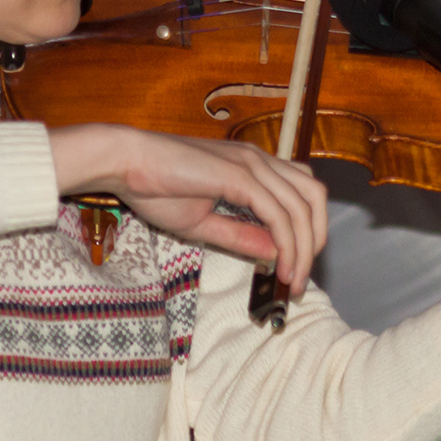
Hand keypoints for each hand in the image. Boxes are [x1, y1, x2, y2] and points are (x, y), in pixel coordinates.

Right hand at [49, 124, 328, 294]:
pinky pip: (279, 215)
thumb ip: (240, 237)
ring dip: (304, 248)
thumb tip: (274, 254)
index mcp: (252, 165)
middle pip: (314, 196)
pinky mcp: (241, 176)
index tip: (293, 269)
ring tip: (293, 280)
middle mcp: (259, 160)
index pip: (300, 194)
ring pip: (303, 207)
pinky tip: (280, 269)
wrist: (124, 162)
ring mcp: (252, 164)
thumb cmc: (154, 187)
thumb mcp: (203, 223)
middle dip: (316, 238)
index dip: (306, 231)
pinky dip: (287, 244)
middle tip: (301, 275)